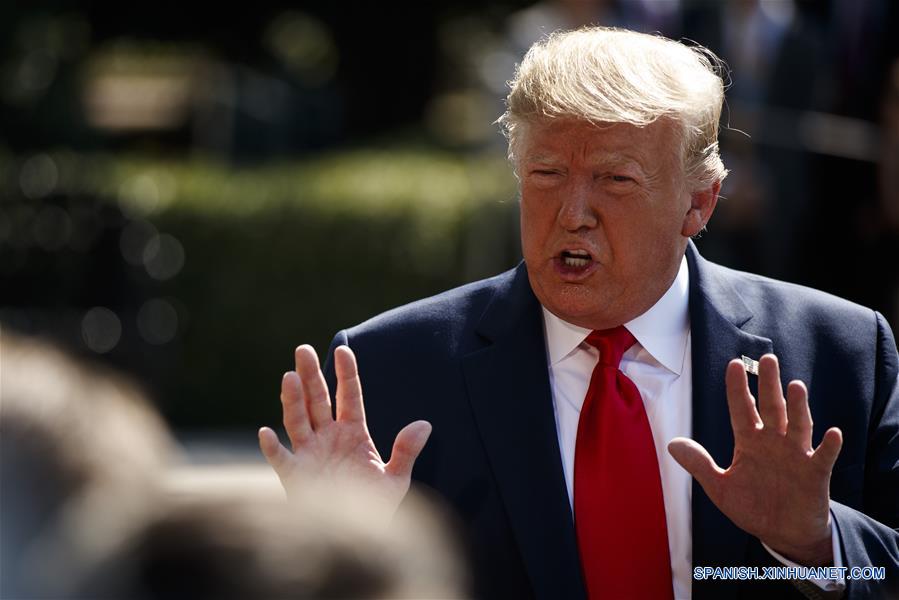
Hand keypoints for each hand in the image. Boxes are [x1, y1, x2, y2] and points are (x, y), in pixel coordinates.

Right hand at [259, 344, 431, 516]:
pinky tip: (267, 433)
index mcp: (352, 432)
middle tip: (302, 349)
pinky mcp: (295, 477)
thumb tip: (425, 424)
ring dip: (292, 400)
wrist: (355, 539)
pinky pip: (282, 460)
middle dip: (310, 375)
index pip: (349, 396)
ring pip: (298, 420)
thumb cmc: (374, 508)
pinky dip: (273, 448)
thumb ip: (406, 451)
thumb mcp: (395, 479)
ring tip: (289, 376)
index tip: (345, 349)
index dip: (346, 374)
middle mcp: (328, 438)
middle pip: (317, 400)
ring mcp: (309, 455)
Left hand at [668, 354, 841, 565]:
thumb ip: (700, 465)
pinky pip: (823, 457)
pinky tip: (833, 433)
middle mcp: (774, 442)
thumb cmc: (752, 506)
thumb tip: (672, 444)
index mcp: (750, 441)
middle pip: (772, 407)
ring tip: (795, 385)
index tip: (734, 364)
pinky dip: (829, 446)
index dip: (737, 388)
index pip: (742, 409)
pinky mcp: (815, 474)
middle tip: (767, 359)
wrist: (782, 534)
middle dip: (769, 384)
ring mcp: (796, 455)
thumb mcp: (720, 487)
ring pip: (797, 425)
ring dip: (798, 407)